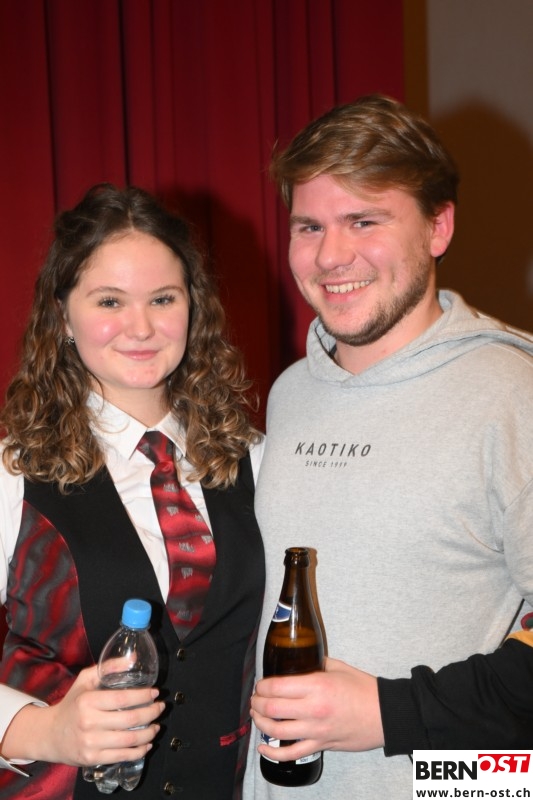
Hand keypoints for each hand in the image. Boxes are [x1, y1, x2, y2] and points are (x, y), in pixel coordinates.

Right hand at [1, 665, 164, 765]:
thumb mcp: (85, 680)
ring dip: (149, 733)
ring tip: (156, 726)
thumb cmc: (72, 704)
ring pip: (129, 740)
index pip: (123, 699)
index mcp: (88, 701)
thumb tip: (132, 659)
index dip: (144, 696)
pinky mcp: (92, 759)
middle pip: (130, 720)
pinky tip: (146, 744)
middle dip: (152, 713)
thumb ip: (108, 667)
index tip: (155, 693)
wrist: (50, 734)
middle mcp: (89, 723)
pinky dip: (139, 751)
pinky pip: (122, 757)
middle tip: (160, 708)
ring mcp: (91, 743)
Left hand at [250, 657, 383, 762]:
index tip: (261, 684)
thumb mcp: (339, 667)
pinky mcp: (321, 745)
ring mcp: (316, 730)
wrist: (385, 714)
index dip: (262, 685)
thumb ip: (316, 663)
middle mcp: (313, 709)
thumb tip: (300, 660)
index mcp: (317, 686)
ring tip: (257, 715)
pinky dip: (273, 752)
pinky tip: (262, 747)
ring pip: (276, 731)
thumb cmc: (364, 689)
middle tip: (256, 698)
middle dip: (257, 703)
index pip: (277, 687)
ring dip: (260, 723)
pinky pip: (291, 753)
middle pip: (272, 709)